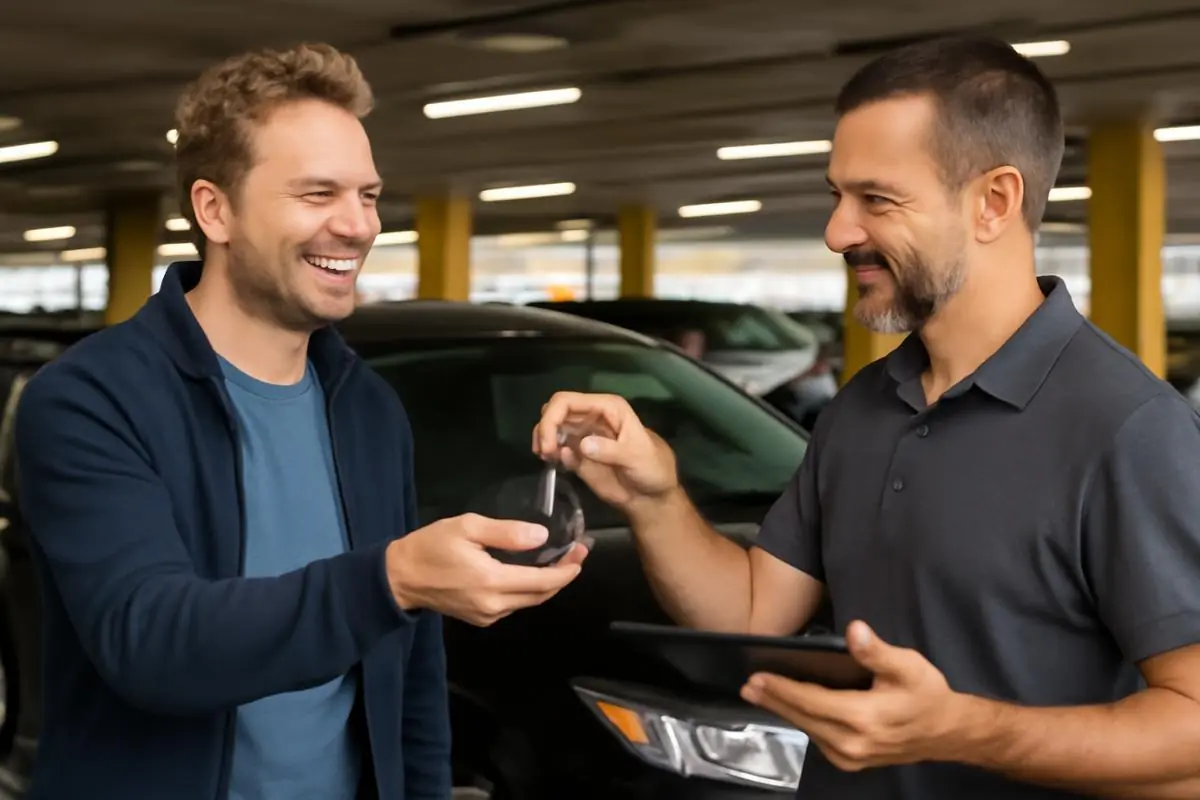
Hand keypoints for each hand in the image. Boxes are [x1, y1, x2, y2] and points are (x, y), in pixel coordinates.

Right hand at [385, 513, 588, 625]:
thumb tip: (541, 536)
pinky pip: (514, 605)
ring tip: (560, 559)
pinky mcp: (481, 618)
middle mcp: (494, 605)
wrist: (400, 577)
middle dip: (563, 575)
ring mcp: (487, 616)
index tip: (582, 553)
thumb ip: (506, 532)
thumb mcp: (468, 527)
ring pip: (529, 602)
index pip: (542, 582)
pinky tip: (533, 572)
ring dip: (547, 583)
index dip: (567, 570)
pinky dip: (529, 590)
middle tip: (577, 553)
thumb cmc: (432, 545)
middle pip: (541, 595)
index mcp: (492, 581)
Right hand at [532, 391, 677, 512]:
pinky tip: (554, 463)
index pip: (568, 401)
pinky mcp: (578, 452)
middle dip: (544, 428)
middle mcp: (591, 415)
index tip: (549, 446)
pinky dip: (549, 452)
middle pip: (555, 410)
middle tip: (545, 454)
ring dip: (543, 440)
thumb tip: (583, 445)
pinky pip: (556, 445)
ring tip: (547, 459)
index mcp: (607, 408)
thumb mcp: (637, 458)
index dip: (552, 418)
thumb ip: (611, 450)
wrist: (652, 496)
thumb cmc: (652, 469)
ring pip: (552, 426)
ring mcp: (583, 433)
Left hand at [740, 621, 963, 771]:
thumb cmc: (926, 695)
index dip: (782, 688)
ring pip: (807, 730)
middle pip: (802, 718)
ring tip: (760, 694)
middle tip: (748, 686)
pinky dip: (801, 722)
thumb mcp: (908, 666)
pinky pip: (817, 739)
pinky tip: (788, 707)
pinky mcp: (851, 761)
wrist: (946, 732)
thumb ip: (877, 651)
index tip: (757, 677)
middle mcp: (852, 742)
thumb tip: (854, 630)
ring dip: (783, 711)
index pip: (811, 701)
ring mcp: (851, 756)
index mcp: (863, 717)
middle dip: (773, 700)